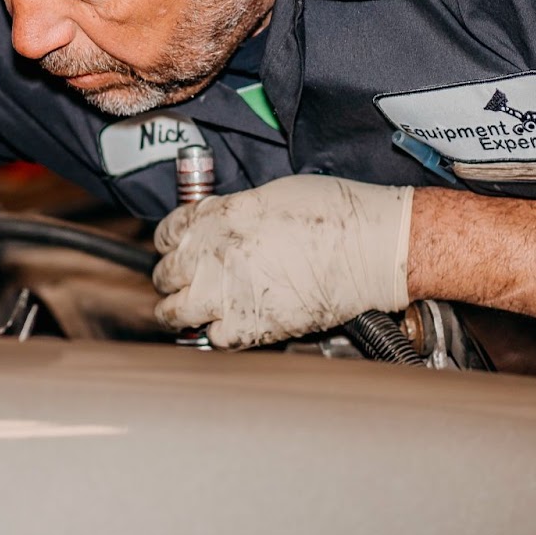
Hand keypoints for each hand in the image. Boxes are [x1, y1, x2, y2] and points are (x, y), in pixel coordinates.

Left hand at [153, 175, 413, 349]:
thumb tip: (218, 225)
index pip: (166, 233)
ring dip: (178, 311)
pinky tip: (227, 326)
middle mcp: (212, 257)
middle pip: (165, 275)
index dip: (170, 242)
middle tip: (183, 281)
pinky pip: (212, 339)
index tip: (177, 248)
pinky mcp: (249, 328)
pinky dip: (216, 335)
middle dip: (171, 278)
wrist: (370, 248)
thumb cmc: (333, 213)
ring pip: (174, 313)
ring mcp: (226, 295)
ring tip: (188, 311)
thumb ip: (232, 212)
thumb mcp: (269, 195)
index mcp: (215, 219)